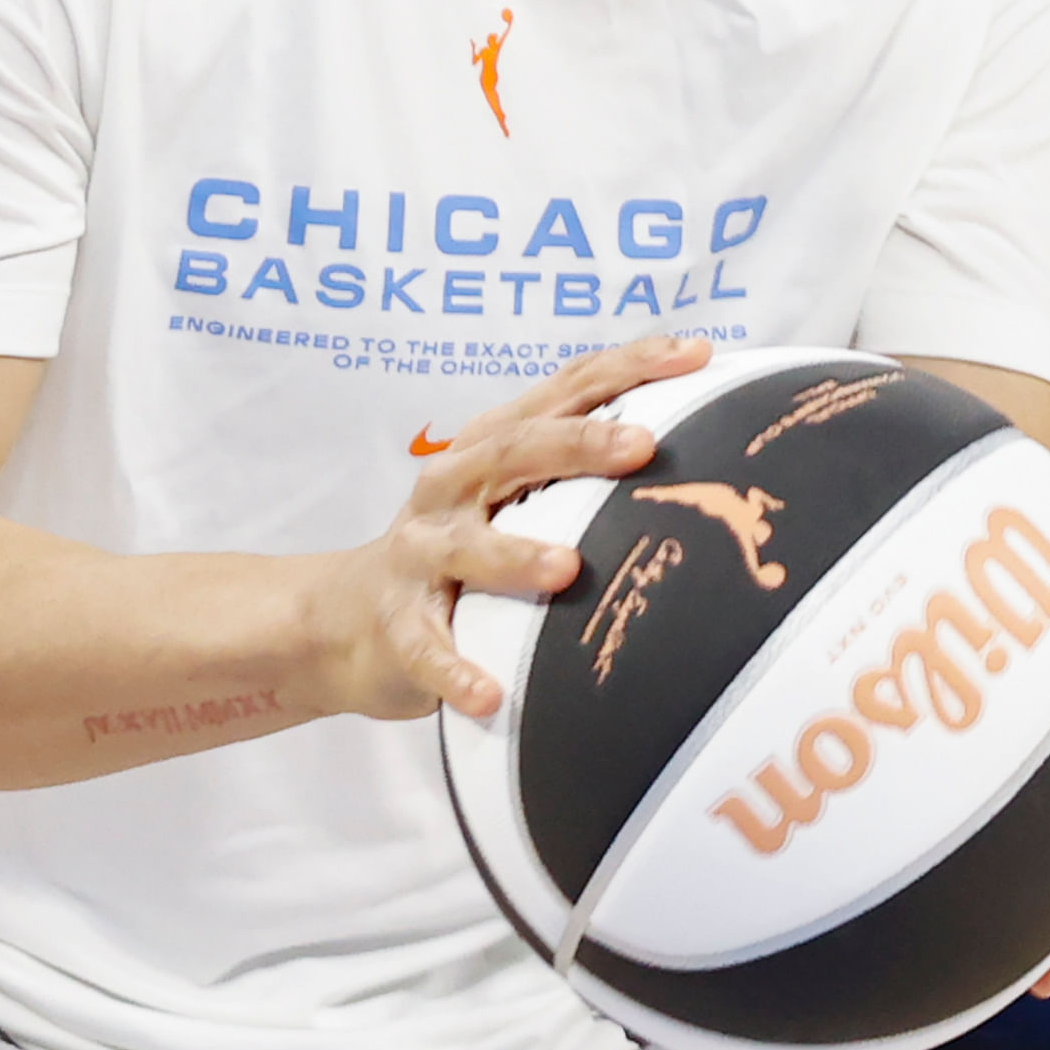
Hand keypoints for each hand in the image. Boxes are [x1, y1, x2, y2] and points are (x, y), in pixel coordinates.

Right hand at [297, 336, 713, 723]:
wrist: (347, 616)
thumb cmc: (460, 545)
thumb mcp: (511, 493)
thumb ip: (578, 468)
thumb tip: (702, 443)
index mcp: (491, 444)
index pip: (565, 390)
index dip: (628, 367)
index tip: (696, 355)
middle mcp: (452, 485)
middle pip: (516, 450)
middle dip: (580, 444)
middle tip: (644, 447)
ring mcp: (420, 553)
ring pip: (468, 548)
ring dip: (515, 556)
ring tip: (566, 569)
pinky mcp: (398, 624)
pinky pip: (426, 647)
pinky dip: (454, 669)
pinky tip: (487, 694)